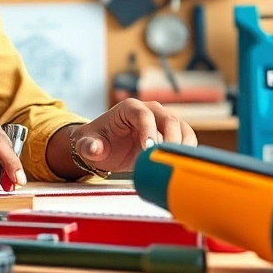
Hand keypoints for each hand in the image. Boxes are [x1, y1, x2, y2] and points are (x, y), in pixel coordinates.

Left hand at [67, 99, 196, 174]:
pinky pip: (186, 138)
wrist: (105, 148)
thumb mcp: (87, 145)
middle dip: (169, 140)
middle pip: (168, 119)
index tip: (148, 150)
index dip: (148, 132)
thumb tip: (94, 148)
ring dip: (181, 146)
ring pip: (181, 128)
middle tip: (163, 159)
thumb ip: (89, 146)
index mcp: (129, 108)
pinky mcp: (170, 133)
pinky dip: (186, 150)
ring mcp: (162, 121)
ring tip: (173, 163)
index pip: (143, 115)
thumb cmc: (97, 142)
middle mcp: (149, 110)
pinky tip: (179, 163)